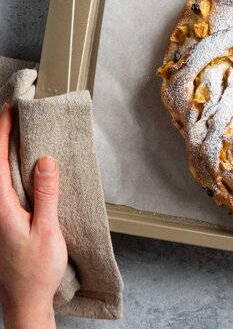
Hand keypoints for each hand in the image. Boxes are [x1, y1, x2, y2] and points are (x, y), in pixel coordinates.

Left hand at [0, 104, 66, 328]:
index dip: (2, 134)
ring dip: (5, 153)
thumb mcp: (47, 230)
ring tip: (17, 133)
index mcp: (0, 208)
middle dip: (2, 138)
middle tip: (12, 114)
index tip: (9, 111)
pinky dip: (11, 170)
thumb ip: (46, 194)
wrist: (25, 300)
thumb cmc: (35, 271)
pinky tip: (22, 167)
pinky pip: (5, 187)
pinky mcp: (4, 222)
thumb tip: (45, 161)